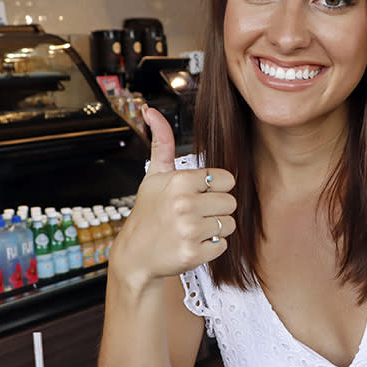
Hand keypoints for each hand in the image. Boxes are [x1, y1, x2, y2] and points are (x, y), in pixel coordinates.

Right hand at [109, 105, 236, 290]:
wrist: (135, 255)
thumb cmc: (148, 213)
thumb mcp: (153, 176)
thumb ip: (161, 143)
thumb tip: (151, 111)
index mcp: (179, 181)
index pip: (226, 179)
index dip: (215, 188)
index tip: (198, 195)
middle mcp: (184, 204)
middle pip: (231, 202)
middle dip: (217, 209)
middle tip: (195, 214)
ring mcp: (189, 230)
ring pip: (229, 224)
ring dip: (215, 228)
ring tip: (193, 228)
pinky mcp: (194, 253)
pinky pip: (223, 245)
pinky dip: (211, 247)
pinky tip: (192, 243)